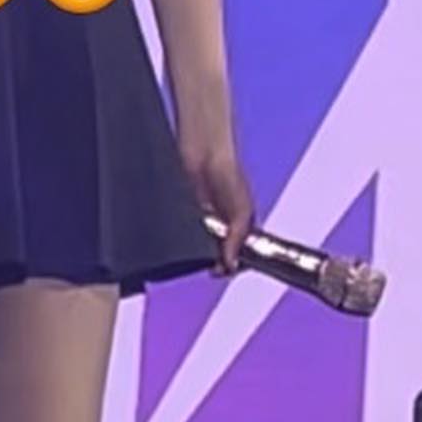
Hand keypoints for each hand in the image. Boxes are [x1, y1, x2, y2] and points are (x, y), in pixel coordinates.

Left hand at [181, 129, 253, 275]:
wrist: (203, 152)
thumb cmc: (229, 175)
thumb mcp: (242, 211)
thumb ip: (237, 237)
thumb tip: (230, 264)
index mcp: (237, 228)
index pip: (237, 255)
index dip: (232, 264)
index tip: (226, 269)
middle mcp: (218, 227)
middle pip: (215, 256)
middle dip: (213, 262)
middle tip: (210, 265)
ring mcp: (199, 222)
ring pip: (196, 248)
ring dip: (195, 252)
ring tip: (196, 250)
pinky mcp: (181, 215)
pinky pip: (178, 234)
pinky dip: (179, 239)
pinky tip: (180, 241)